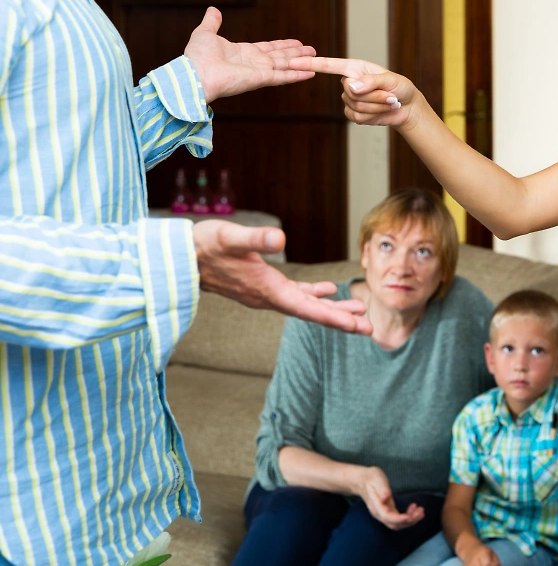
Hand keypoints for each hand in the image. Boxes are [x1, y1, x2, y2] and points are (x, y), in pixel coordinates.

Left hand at [184, 7, 316, 102]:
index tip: (295, 42)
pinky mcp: (261, 79)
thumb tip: (213, 10)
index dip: (282, 45)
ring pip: (285, 64)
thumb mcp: (205, 33)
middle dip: (296, 52)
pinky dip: (297, 75)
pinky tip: (310, 73)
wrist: (196, 74)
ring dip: (301, 61)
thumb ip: (212, 22)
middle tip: (311, 49)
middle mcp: (254, 63)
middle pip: (280, 56)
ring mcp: (259, 72)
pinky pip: (282, 76)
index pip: (268, 48)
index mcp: (243, 52)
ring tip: (315, 57)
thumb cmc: (197, 57)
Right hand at [192, 220, 370, 335]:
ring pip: (306, 305)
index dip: (335, 318)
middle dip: (341, 320)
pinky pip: (295, 294)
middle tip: (369, 328)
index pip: (308, 309)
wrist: (180, 258)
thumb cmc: (204, 246)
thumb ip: (255, 239)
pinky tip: (326, 290)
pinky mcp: (262, 285)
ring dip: (332, 308)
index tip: (359, 326)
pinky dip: (313, 294)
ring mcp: (266, 293)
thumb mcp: (230, 238)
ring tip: (358, 309)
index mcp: (268, 290)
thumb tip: (280, 239)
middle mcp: (269, 297)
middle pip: (312, 313)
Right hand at [286, 56, 421, 129]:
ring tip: (390, 102)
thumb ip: (371, 82)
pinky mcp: (352, 114)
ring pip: (356, 106)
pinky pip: (356, 117)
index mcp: (354, 68)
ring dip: (377, 106)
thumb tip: (349, 87)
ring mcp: (349, 99)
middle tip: (391, 96)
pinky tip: (382, 111)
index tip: (292, 62)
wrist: (407, 107)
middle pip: (351, 92)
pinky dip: (373, 116)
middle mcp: (349, 82)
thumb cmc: (401, 88)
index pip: (328, 65)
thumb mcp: (390, 81)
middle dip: (375, 96)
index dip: (310, 64)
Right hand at [356, 466, 425, 529]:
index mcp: (376, 506)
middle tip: (421, 512)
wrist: (363, 480)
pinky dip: (408, 516)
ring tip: (421, 511)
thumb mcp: (376, 478)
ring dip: (411, 520)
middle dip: (409, 521)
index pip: (388, 517)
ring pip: (397, 524)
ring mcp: (383, 514)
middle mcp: (379, 513)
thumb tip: (386, 497)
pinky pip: (398, 519)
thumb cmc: (371, 478)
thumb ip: (381, 488)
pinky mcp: (387, 512)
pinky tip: (413, 507)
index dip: (400, 519)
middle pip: (394, 525)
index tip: (411, 516)